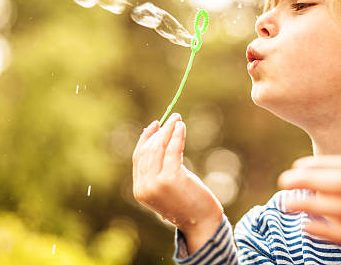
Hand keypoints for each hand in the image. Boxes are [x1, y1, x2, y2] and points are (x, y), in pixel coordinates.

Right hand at [132, 113, 223, 253]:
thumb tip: (163, 139)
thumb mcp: (168, 187)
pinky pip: (172, 150)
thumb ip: (160, 170)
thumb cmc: (188, 204)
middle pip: (148, 150)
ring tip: (177, 119)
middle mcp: (144, 187)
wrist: (202, 224)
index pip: (138, 157)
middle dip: (159, 131)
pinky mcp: (171, 178)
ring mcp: (156, 183)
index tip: (154, 125)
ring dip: (168, 130)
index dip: (145, 139)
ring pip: (158, 148)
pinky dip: (176, 136)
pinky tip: (181, 127)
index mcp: (140, 190)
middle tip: (171, 118)